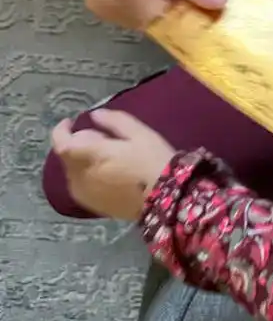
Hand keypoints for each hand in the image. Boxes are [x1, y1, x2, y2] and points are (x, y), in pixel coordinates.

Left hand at [50, 110, 176, 219]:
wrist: (164, 199)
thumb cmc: (153, 160)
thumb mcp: (139, 132)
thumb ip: (114, 121)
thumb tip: (94, 115)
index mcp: (90, 156)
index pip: (62, 143)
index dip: (61, 131)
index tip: (70, 121)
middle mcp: (80, 176)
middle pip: (68, 157)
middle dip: (78, 144)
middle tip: (102, 138)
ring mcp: (84, 194)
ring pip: (74, 171)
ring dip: (83, 160)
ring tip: (107, 157)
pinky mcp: (92, 206)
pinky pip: (81, 185)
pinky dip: (87, 175)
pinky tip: (108, 174)